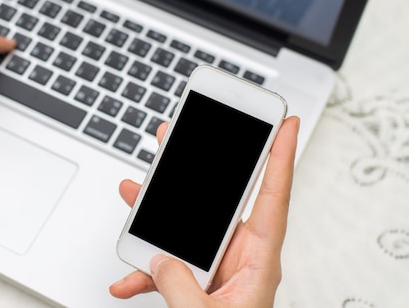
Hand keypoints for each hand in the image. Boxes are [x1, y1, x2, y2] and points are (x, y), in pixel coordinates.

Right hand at [110, 116, 299, 306]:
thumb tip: (158, 260)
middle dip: (197, 168)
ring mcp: (215, 268)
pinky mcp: (195, 284)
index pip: (274, 198)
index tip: (287, 125)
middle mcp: (239, 257)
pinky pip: (166, 266)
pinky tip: (124, 279)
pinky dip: (143, 272)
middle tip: (182, 135)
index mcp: (258, 260)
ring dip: (157, 213)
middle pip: (219, 201)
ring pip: (185, 228)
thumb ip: (180, 285)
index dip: (281, 158)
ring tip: (135, 189)